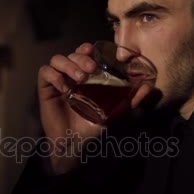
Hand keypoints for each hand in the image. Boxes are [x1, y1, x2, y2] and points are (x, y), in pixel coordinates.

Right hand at [37, 43, 153, 173]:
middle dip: (81, 57)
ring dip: (69, 64)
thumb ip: (131, 101)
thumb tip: (149, 88)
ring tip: (79, 78)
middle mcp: (71, 75)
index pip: (85, 53)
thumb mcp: (115, 113)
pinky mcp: (46, 89)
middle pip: (72, 53)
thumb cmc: (93, 128)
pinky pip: (45, 72)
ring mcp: (58, 81)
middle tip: (91, 68)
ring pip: (57, 59)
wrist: (74, 145)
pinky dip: (54, 75)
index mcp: (87, 76)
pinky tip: (64, 87)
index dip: (88, 49)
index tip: (95, 52)